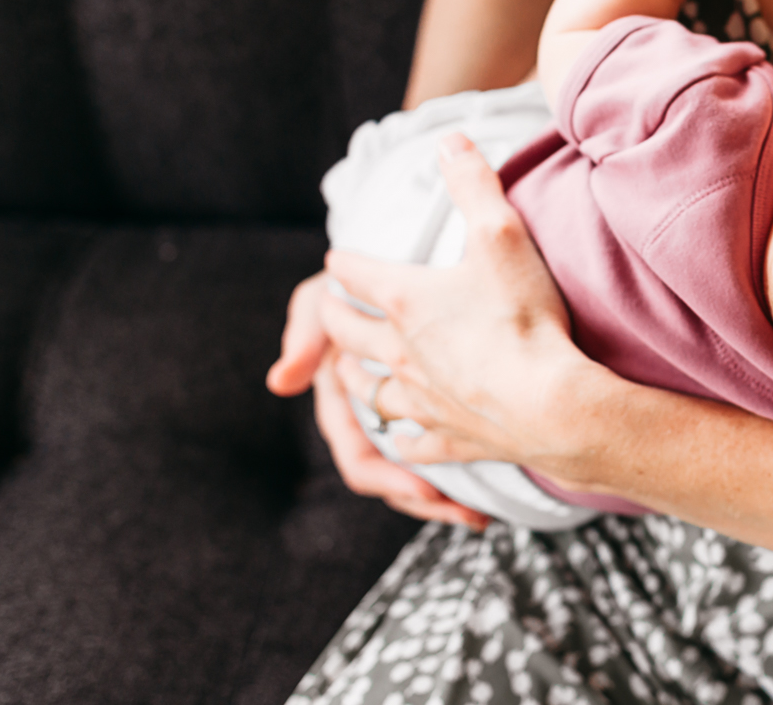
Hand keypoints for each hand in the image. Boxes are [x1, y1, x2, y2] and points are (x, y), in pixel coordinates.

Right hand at [269, 271, 490, 527]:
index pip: (359, 457)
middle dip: (426, 501)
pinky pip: (446, 446)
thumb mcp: (320, 301)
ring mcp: (400, 412)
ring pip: (422, 469)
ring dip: (447, 495)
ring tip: (481, 513)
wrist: (389, 257)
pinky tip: (494, 481)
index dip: (388, 479)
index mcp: (342, 404)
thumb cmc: (349, 281)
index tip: (427, 490)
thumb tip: (279, 383)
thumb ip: (305, 335)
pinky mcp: (433, 402)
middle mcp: (370, 416)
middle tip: (467, 515)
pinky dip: (465, 466)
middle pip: (396, 478)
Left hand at [317, 133, 618, 483]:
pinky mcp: (447, 438)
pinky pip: (409, 441)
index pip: (355, 274)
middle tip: (326, 312)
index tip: (337, 258)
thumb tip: (448, 139)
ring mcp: (421, 399)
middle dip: (333, 318)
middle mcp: (400, 352)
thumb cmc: (523, 318)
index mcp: (405, 301)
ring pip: (368, 390)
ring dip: (354, 376)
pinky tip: (401, 436)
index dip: (344, 262)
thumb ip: (473, 183)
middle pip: (348, 334)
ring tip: (349, 370)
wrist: (551, 404)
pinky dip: (400, 437)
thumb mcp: (502, 234)